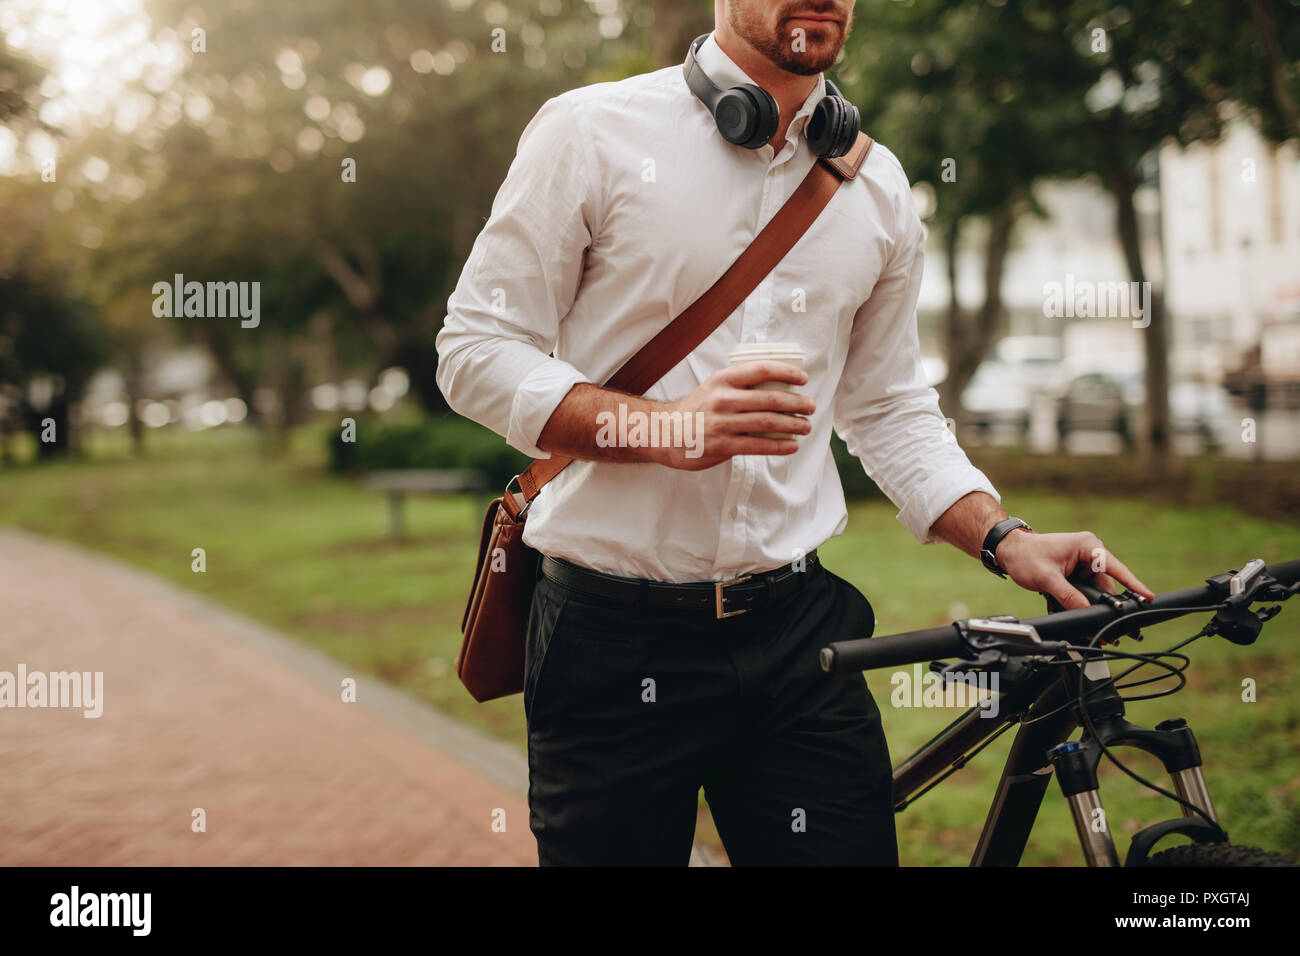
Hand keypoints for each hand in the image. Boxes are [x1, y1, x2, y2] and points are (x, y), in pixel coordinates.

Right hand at [656, 361, 815, 470]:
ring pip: (768, 423)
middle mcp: (724, 399)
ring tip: (806, 426)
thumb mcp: (714, 386)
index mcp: (724, 379)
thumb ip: (740, 384)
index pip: (762, 369)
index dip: (787, 372)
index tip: (803, 379)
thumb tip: (776, 384)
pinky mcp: (723, 445)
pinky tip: (791, 445)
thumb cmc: (697, 409)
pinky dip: (779, 446)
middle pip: (771, 399)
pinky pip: (758, 445)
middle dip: (798, 403)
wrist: (666, 432)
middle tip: (810, 406)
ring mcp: (723, 423)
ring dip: (793, 425)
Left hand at [994, 529, 1154, 610]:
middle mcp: (1090, 554)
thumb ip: (1068, 596)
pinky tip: (1078, 611)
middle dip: (1106, 604)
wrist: (1010, 551)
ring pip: (1097, 591)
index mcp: (1088, 546)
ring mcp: (1085, 564)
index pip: (1116, 568)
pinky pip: (1087, 592)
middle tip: (1109, 624)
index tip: (1149, 597)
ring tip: (1087, 621)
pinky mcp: (1078, 573)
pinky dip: (1083, 602)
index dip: (1133, 584)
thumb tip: (1086, 612)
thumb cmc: (1026, 556)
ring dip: (1092, 605)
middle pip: (1107, 585)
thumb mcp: (1047, 578)